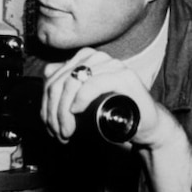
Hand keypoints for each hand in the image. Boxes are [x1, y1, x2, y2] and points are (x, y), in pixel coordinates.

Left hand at [41, 48, 175, 147]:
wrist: (145, 125)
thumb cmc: (115, 113)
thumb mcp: (84, 99)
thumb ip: (67, 84)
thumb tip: (46, 74)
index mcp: (85, 58)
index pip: (52, 78)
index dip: (45, 105)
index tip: (50, 127)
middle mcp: (98, 57)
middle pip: (59, 81)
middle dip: (53, 112)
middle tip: (58, 133)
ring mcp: (112, 65)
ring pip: (72, 83)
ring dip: (64, 111)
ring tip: (67, 131)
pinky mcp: (125, 76)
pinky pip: (94, 83)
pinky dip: (81, 98)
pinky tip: (76, 111)